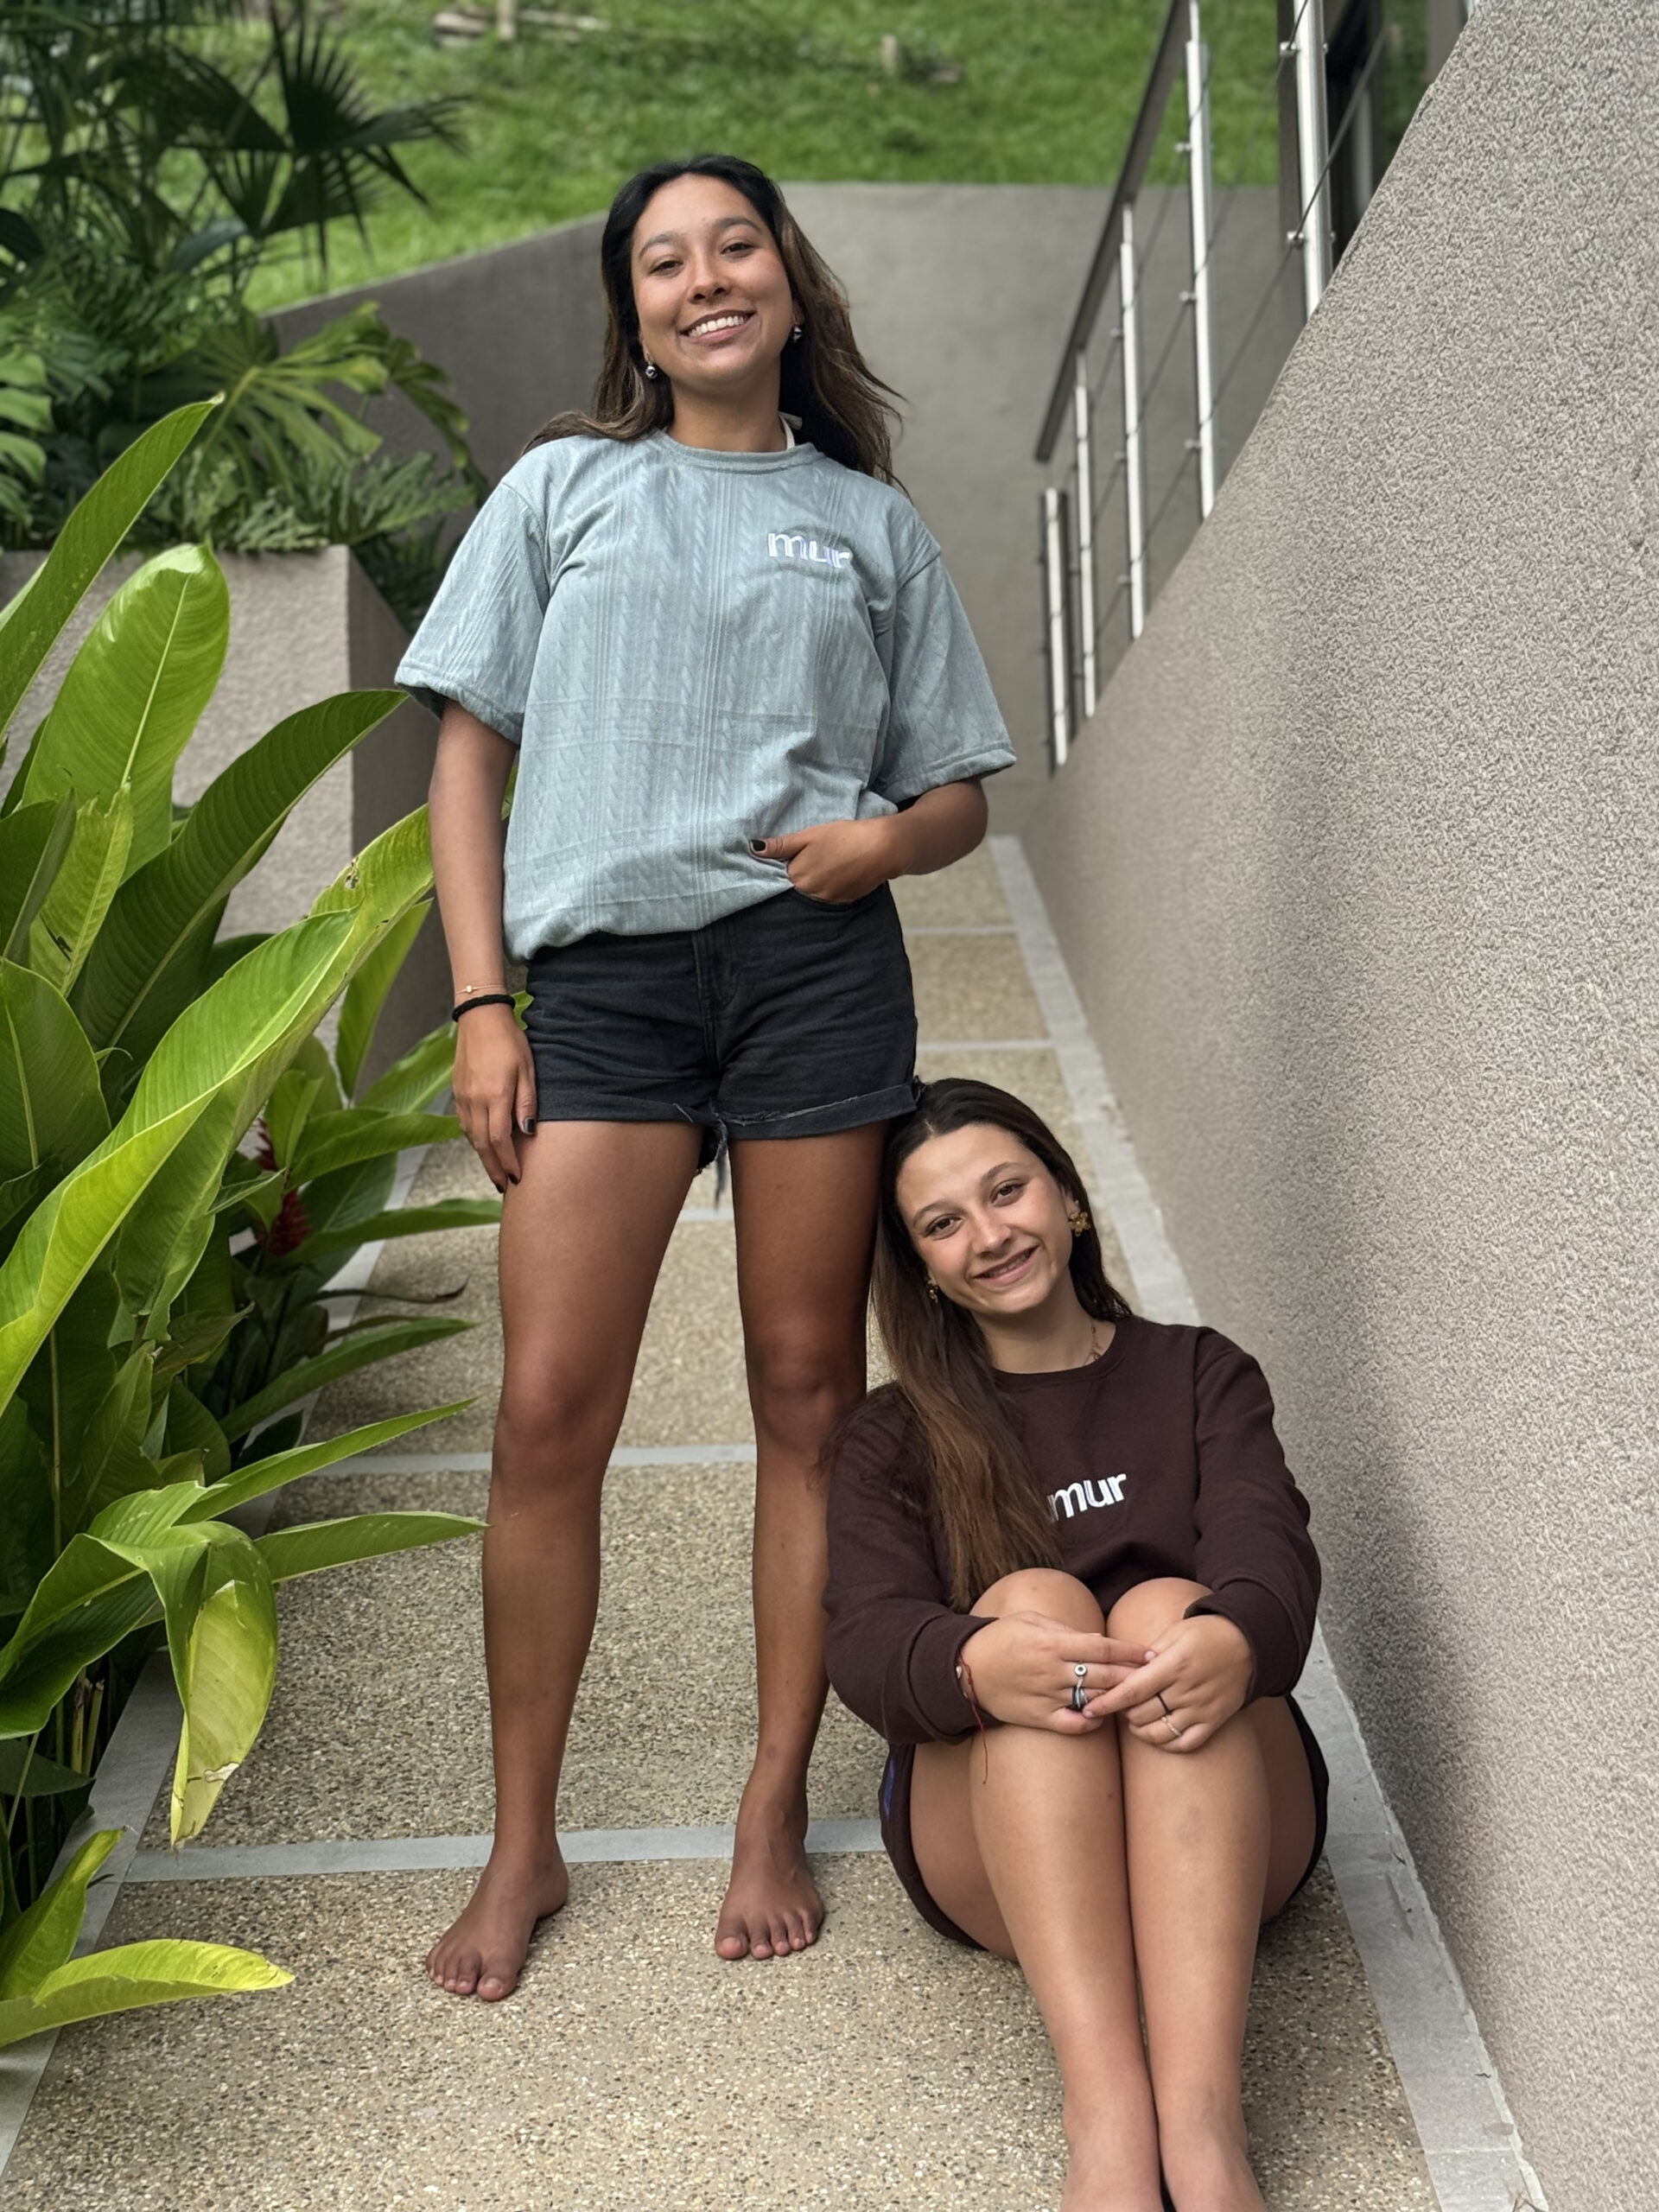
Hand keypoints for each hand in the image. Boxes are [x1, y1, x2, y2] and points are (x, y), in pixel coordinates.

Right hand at [452, 1002, 535, 1192]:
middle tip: (504, 1185)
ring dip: (483, 1157)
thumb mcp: (528, 1070)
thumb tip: (528, 1134)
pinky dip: (474, 1139)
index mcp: (494, 1096)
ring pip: (471, 1137)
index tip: (517, 1177)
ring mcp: (462, 1097)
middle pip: (482, 1145)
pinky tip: (483, 1145)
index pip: (500, 1140)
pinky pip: (464, 1124)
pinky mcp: (456, 1093)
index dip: (508, 1162)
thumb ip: (527, 1103)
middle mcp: (474, 1101)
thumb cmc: (510, 1041)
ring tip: (495, 1171)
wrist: (480, 1019)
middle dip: (493, 1168)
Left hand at [749, 818, 897, 903]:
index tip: (796, 855)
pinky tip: (841, 871)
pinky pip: (831, 895)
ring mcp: (829, 900)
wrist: (882, 847)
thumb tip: (754, 848)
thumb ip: (782, 845)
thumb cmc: (844, 836)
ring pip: (815, 892)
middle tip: (817, 856)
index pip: (782, 876)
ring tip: (830, 863)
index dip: (788, 864)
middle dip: (802, 874)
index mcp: (798, 877)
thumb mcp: (810, 835)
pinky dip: (832, 885)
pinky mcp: (845, 901)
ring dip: (818, 881)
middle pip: (798, 886)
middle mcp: (811, 894)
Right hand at [957, 1613, 1154, 1734]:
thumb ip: (1065, 1629)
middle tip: (1157, 1677)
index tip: (1150, 1654)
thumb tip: (1097, 1639)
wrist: (966, 1667)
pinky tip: (1101, 1716)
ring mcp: (1046, 1697)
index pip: (1103, 1648)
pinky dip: (1090, 1723)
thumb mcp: (1031, 1620)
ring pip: (1093, 1700)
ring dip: (1118, 1699)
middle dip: (1134, 1676)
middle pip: (1105, 1675)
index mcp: (1053, 1644)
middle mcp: (1053, 1672)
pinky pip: (1072, 1725)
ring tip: (1138, 1697)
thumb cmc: (1001, 1638)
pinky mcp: (1038, 1718)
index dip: (1130, 1652)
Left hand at [1085, 1613, 1253, 1752]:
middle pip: (1142, 1714)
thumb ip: (1148, 1652)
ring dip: (1140, 1729)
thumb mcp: (1175, 1632)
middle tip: (1118, 1704)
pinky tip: (1157, 1733)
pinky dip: (1166, 1743)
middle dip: (1123, 1712)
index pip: (1132, 1691)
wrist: (1249, 1644)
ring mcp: (1202, 1708)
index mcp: (1174, 1665)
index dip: (1108, 1702)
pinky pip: (1185, 1743)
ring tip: (1135, 1718)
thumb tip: (1124, 1668)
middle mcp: (1187, 1690)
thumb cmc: (1206, 1633)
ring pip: (1160, 1733)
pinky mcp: (1215, 1721)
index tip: (1090, 1707)